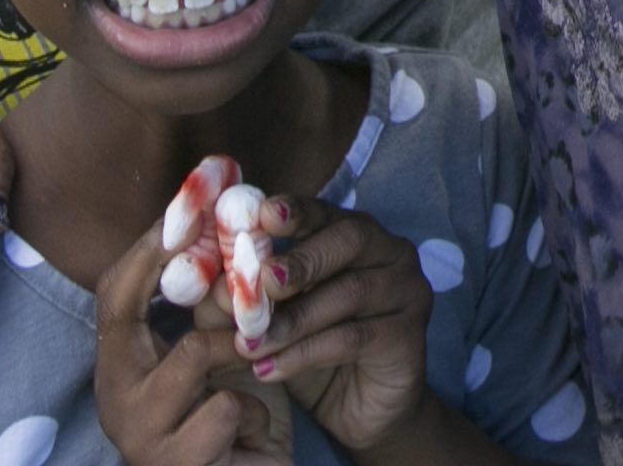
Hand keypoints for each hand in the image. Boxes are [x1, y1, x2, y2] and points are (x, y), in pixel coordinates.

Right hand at [94, 229, 296, 463]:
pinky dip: (255, 411)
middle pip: (127, 309)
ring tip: (259, 363)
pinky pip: (227, 406)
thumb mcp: (222, 352)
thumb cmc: (237, 421)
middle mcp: (114, 399)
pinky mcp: (177, 465)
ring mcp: (139, 436)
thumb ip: (214, 301)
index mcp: (120, 365)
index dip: (150, 241)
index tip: (192, 194)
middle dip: (184, 265)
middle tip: (234, 239)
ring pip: (193, 351)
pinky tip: (254, 433)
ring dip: (240, 348)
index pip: (114, 290)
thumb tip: (225, 223)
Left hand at [239, 195, 451, 458]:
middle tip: (261, 282)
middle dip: (299, 259)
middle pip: (348, 239)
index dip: (296, 211)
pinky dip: (305, 353)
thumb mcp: (274, 319)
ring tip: (250, 343)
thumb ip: (246, 297)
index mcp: (356, 235)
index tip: (262, 215)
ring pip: (349, 291)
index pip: (326, 212)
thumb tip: (212, 283)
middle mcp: (389, 253)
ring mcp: (407, 291)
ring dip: (293, 318)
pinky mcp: (410, 335)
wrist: (360, 411)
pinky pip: (354, 337)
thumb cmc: (312, 352)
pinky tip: (269, 370)